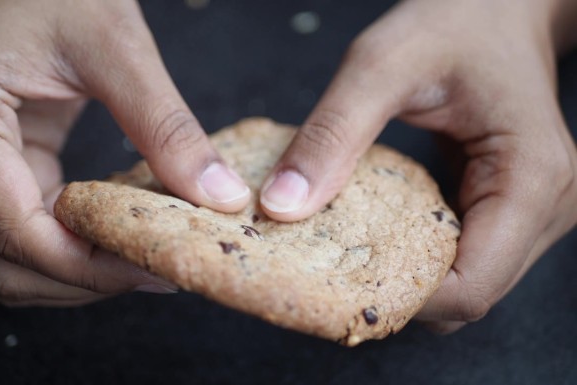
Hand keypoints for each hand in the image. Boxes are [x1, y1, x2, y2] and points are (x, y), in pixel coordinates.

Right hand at [0, 0, 249, 305]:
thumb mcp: (115, 47)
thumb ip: (164, 125)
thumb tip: (217, 195)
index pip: (16, 231)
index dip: (90, 267)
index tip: (157, 269)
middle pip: (7, 262)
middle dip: (86, 279)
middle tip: (158, 271)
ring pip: (14, 259)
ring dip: (79, 272)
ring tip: (146, 257)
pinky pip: (30, 230)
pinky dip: (76, 245)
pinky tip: (122, 233)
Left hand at [259, 0, 576, 331]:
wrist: (494, 6)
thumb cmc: (453, 21)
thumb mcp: (381, 65)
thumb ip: (332, 134)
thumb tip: (282, 207)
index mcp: (532, 176)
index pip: (471, 287)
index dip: (400, 299)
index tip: (333, 282)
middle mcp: (549, 206)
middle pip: (469, 296)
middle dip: (397, 293)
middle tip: (329, 270)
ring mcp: (536, 211)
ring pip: (467, 285)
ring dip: (405, 279)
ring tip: (348, 251)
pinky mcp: (511, 207)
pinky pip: (464, 257)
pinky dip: (417, 256)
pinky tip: (377, 233)